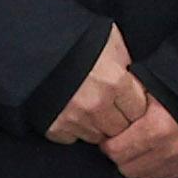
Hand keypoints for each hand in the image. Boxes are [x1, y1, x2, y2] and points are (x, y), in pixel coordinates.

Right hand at [47, 27, 149, 147]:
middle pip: (120, 129)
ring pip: (98, 137)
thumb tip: (141, 82)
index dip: (136, 106)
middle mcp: (97, 104)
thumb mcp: (111, 41)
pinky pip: (73, 138)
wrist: (36, 43)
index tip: (130, 101)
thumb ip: (128, 64)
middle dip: (119, 119)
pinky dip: (75, 129)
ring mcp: (74, 118)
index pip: (139, 112)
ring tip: (92, 107)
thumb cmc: (78, 38)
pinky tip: (73, 111)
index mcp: (115, 82)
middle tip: (112, 106)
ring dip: (98, 126)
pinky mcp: (55, 127)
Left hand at [102, 94, 177, 177]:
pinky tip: (154, 151)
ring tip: (137, 146)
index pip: (115, 149)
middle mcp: (165, 149)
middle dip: (119, 154)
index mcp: (154, 127)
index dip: (108, 142)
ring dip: (135, 162)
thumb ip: (132, 94)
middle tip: (120, 141)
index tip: (109, 135)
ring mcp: (177, 162)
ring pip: (141, 175)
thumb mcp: (155, 85)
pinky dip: (153, 166)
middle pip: (125, 167)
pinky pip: (159, 176)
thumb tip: (109, 100)